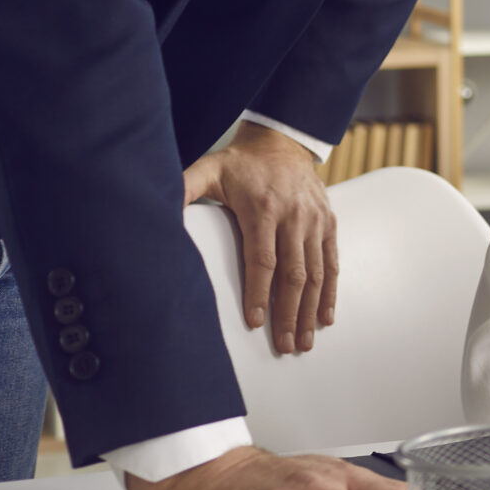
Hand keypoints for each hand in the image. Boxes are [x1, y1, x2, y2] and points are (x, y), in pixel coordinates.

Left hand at [182, 122, 336, 353]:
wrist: (283, 142)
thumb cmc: (242, 163)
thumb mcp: (208, 169)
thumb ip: (184, 187)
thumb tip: (157, 207)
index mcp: (263, 209)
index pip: (263, 259)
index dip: (259, 293)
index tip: (255, 322)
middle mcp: (294, 217)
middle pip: (293, 274)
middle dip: (289, 314)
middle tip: (285, 346)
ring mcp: (314, 221)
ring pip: (316, 273)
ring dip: (310, 310)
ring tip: (304, 341)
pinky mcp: (328, 223)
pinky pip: (332, 262)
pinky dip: (330, 292)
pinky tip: (324, 316)